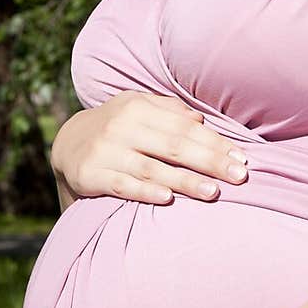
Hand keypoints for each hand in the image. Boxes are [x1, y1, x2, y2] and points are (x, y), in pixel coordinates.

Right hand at [50, 90, 248, 205]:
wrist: (66, 144)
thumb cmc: (116, 127)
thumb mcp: (137, 109)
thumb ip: (169, 111)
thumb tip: (200, 120)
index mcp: (138, 107)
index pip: (184, 126)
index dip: (215, 142)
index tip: (241, 158)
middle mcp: (121, 126)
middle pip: (174, 145)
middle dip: (210, 161)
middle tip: (239, 176)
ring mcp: (105, 151)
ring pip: (152, 168)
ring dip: (184, 181)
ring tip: (213, 192)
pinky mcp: (90, 174)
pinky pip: (122, 185)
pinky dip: (144, 192)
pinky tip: (167, 199)